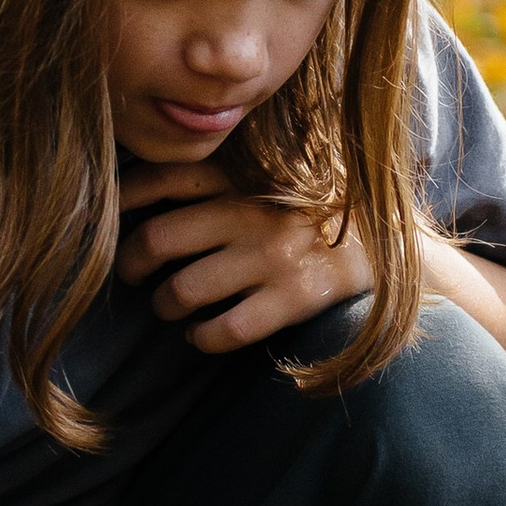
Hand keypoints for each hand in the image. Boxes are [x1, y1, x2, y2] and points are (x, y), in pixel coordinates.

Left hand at [116, 160, 371, 354]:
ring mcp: (272, 256)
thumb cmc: (321, 204)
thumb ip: (228, 167)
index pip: (161, 178)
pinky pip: (223, 330)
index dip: (122, 202)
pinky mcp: (294, 298)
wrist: (394, 240)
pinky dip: (201, 338)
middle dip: (132, 265)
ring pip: (181, 291)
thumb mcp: (278, 166)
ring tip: (170, 308)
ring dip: (165, 306)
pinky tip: (202, 335)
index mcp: (243, 172)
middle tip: (135, 276)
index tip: (110, 221)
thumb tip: (150, 181)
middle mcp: (252, 210)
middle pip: (156, 239)